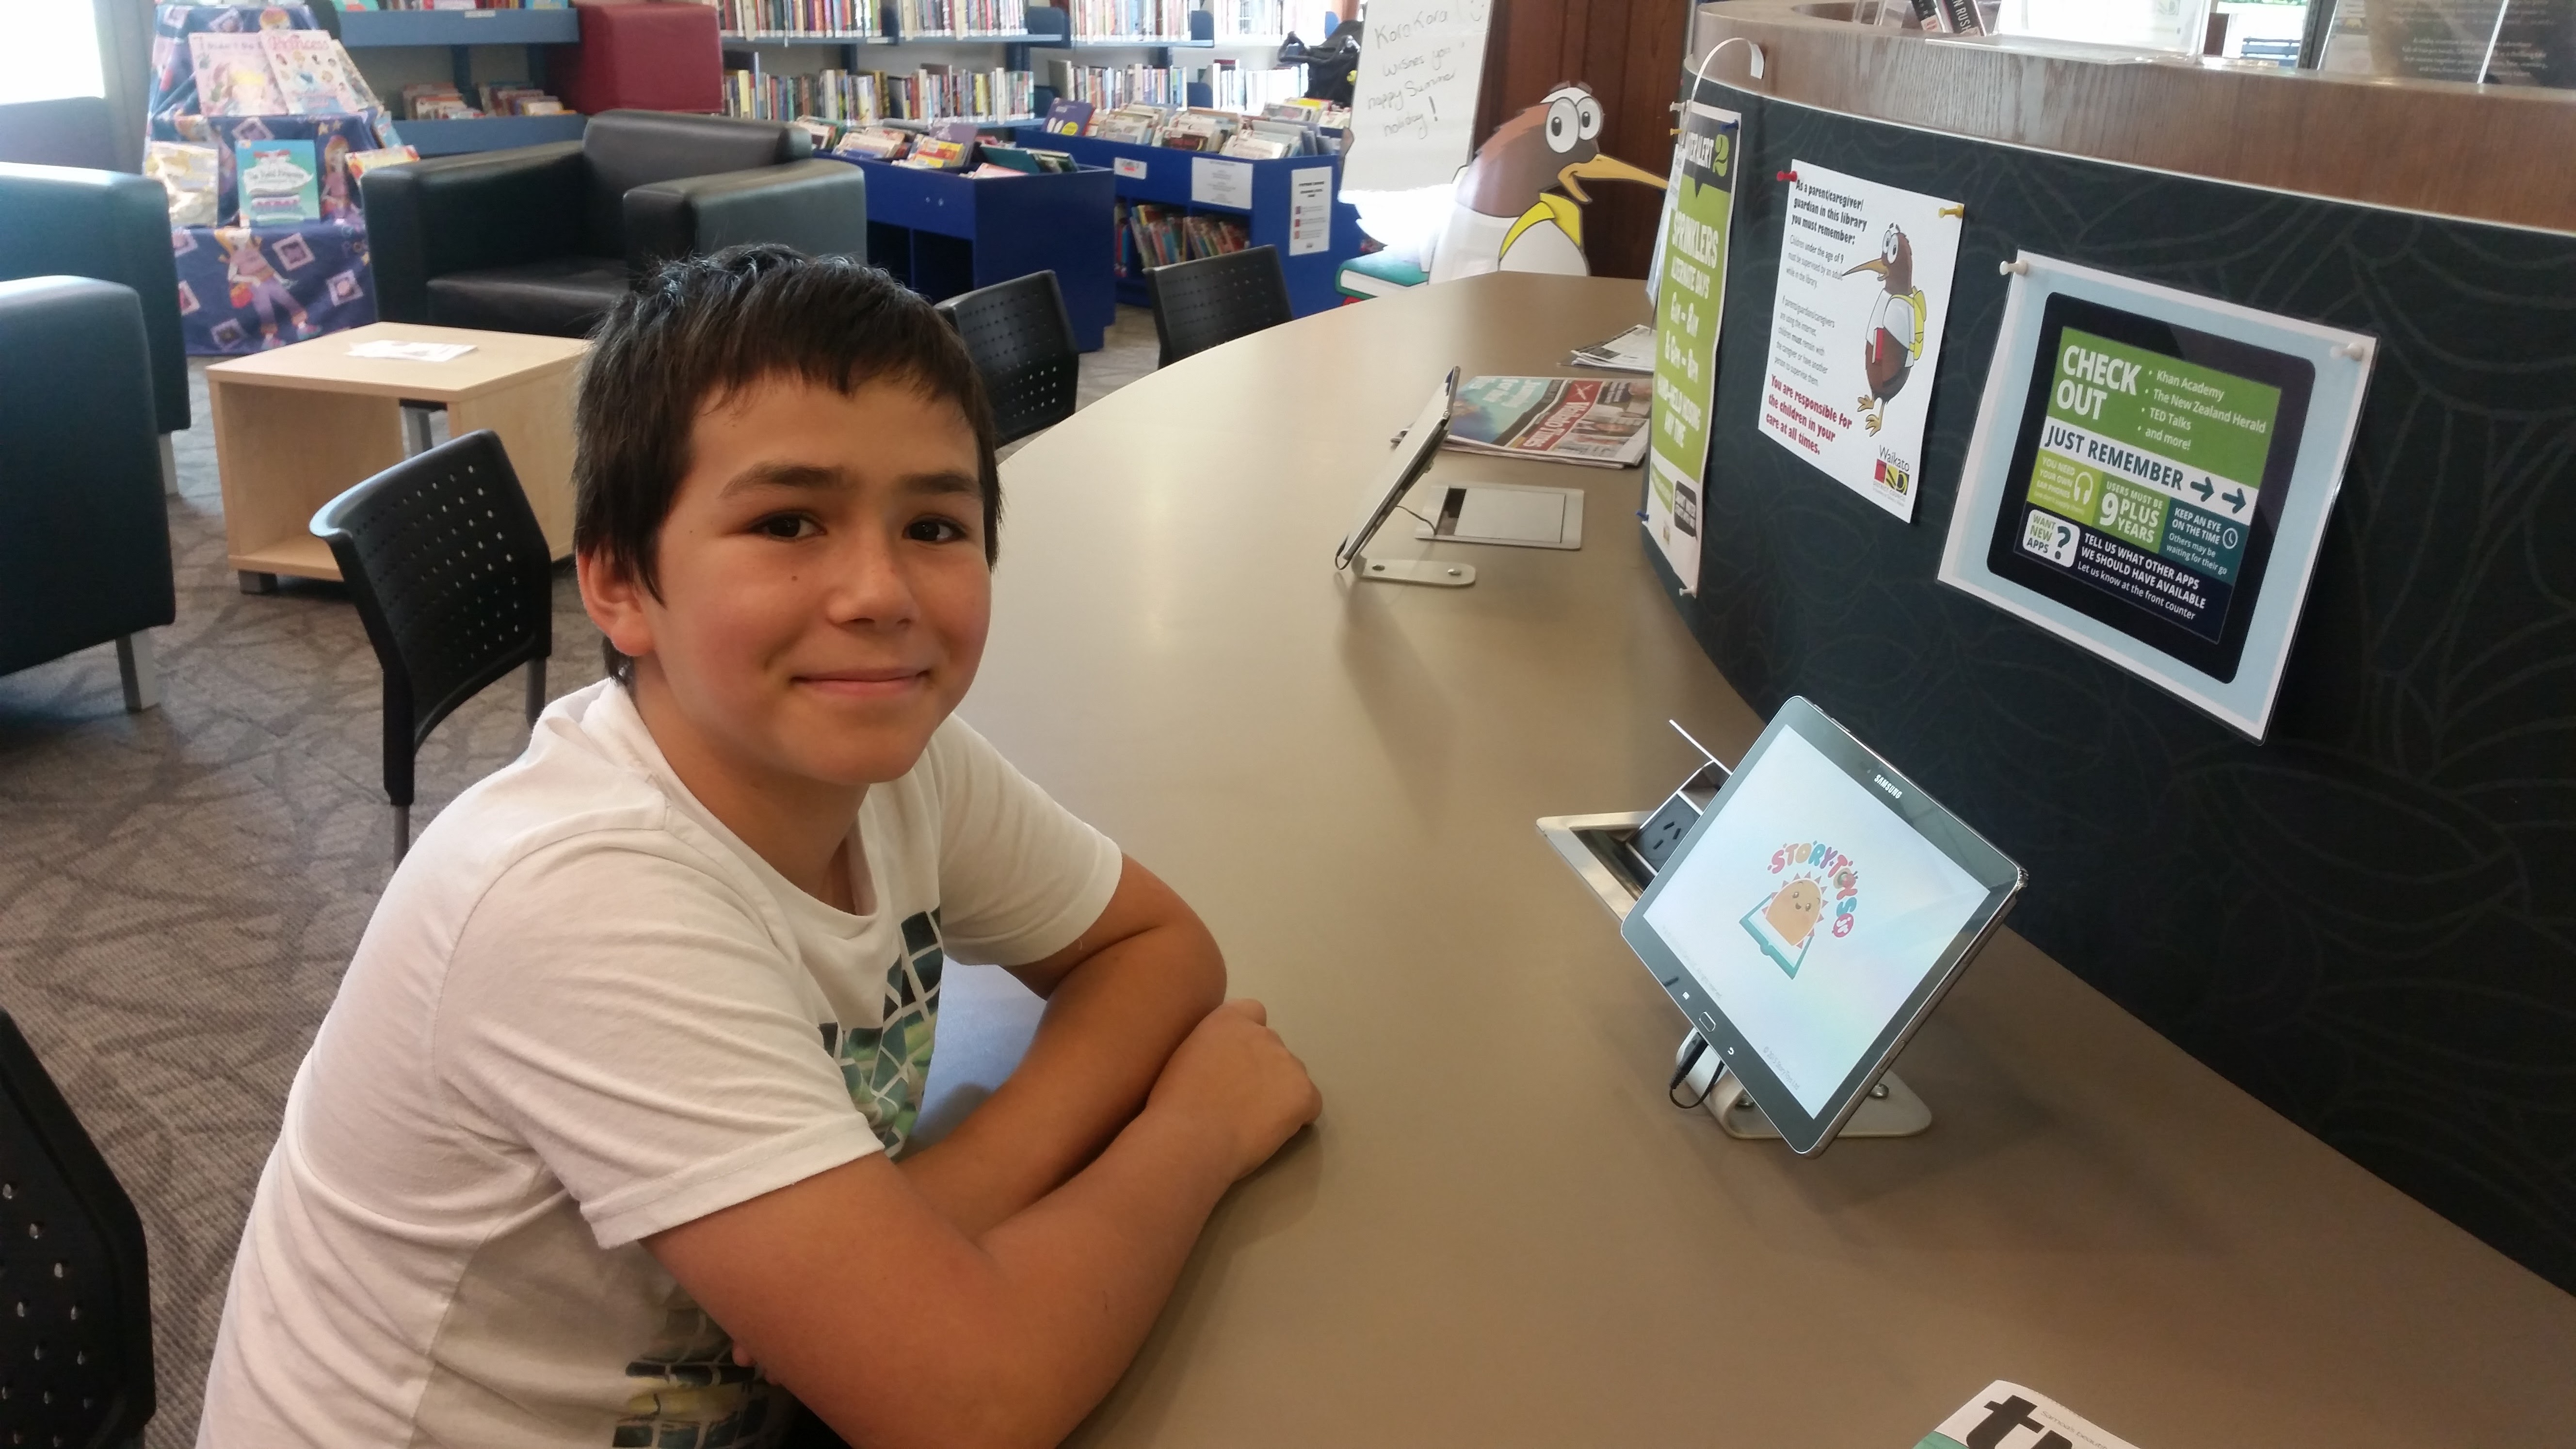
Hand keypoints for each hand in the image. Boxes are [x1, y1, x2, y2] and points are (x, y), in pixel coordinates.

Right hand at [1146, 1000, 1320, 1180]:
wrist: (1190, 1136)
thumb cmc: (1174, 1104)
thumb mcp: (1185, 1057)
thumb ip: (1211, 1049)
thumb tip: (1222, 1065)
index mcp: (1228, 1019)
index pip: (1253, 1012)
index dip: (1248, 1040)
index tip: (1235, 1064)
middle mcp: (1263, 1033)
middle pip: (1273, 1049)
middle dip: (1263, 1070)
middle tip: (1240, 1101)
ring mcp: (1287, 1061)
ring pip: (1293, 1076)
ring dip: (1279, 1093)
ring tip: (1253, 1122)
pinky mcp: (1303, 1092)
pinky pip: (1311, 1103)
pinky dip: (1298, 1116)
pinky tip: (1272, 1132)